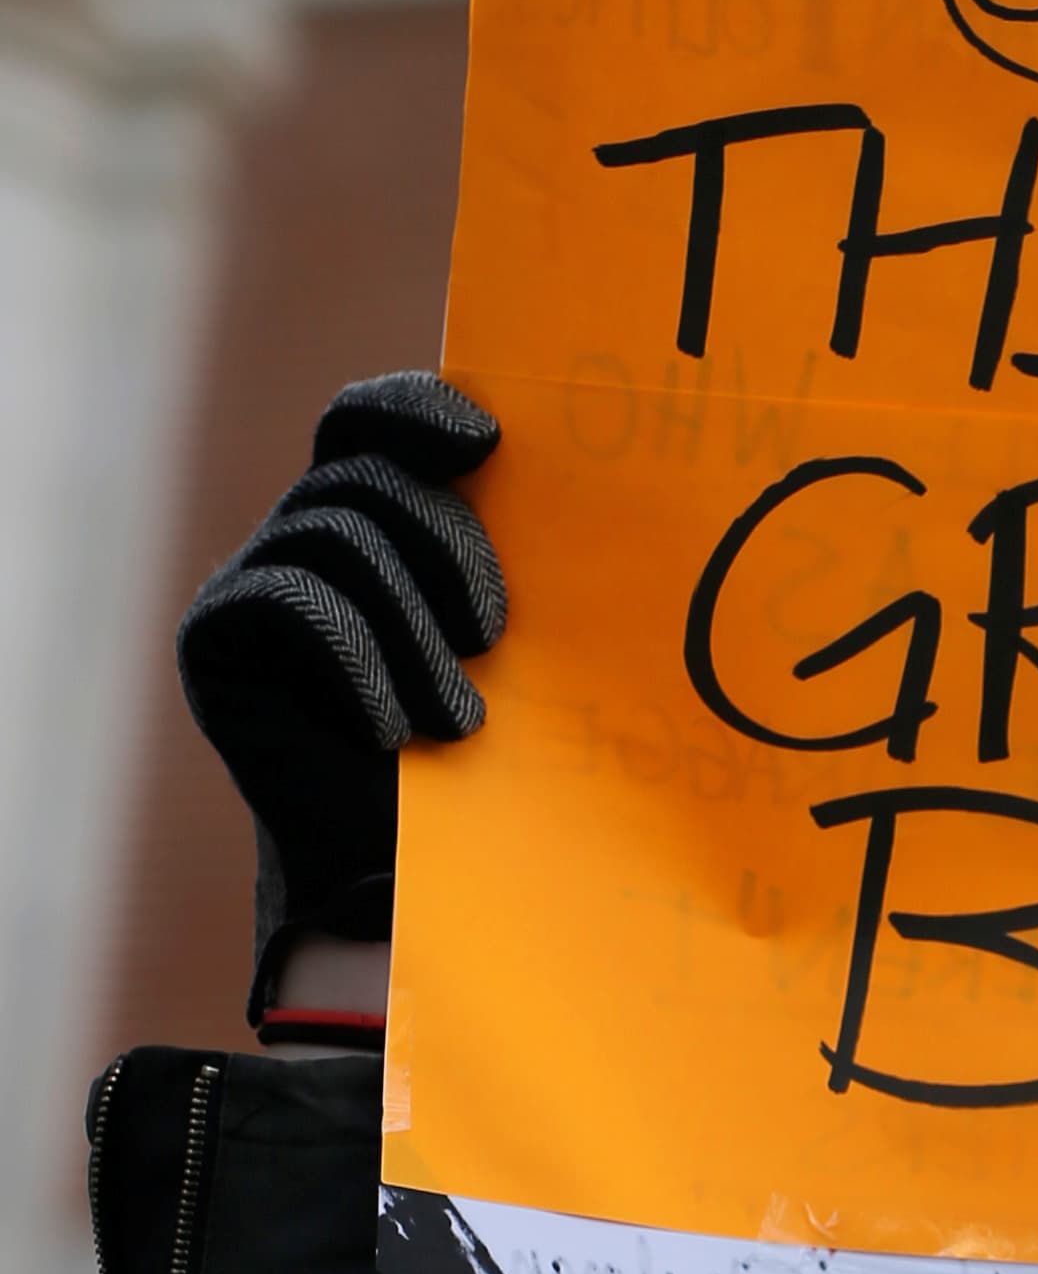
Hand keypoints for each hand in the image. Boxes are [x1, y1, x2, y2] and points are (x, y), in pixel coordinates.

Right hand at [176, 373, 504, 1023]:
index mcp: (368, 515)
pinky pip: (290, 599)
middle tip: (496, 634)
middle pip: (363, 476)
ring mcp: (248, 579)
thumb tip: (587, 486)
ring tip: (457, 718)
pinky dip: (356, 658)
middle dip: (444, 543)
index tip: (489, 440)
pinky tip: (389, 730)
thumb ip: (504, 557)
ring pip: (334, 534)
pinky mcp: (213, 636)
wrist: (389, 865)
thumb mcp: (499, 639)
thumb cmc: (468, 750)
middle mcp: (298, 532)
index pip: (366, 419)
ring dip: (411, 627)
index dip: (415, 408)